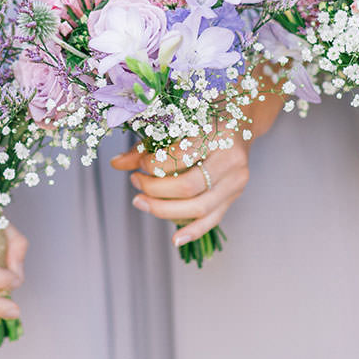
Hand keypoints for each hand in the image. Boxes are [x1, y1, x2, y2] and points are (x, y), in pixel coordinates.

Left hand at [111, 132, 251, 247]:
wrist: (242, 122)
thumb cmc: (207, 118)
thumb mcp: (181, 122)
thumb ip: (148, 144)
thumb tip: (116, 162)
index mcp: (219, 135)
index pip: (181, 156)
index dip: (153, 164)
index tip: (138, 163)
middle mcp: (232, 160)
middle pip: (189, 186)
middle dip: (155, 189)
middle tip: (135, 183)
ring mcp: (236, 182)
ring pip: (199, 207)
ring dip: (165, 209)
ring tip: (141, 202)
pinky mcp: (234, 196)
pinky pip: (212, 219)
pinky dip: (193, 231)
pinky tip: (175, 240)